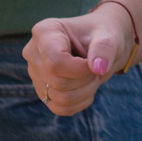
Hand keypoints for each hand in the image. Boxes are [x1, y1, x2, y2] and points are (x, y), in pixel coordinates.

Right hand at [24, 2, 138, 117]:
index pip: (55, 62)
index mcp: (44, 32)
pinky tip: (86, 86)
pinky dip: (80, 102)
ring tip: (92, 75)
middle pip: (58, 82)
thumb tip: (98, 68)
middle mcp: (33, 53)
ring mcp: (35, 74)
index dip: (80, 69)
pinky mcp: (42, 92)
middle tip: (97, 67)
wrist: (99, 44)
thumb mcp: (108, 35)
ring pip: (60, 99)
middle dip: (86, 79)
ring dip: (86, 91)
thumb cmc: (101, 34)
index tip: (96, 62)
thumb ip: (104, 47)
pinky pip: (61, 109)